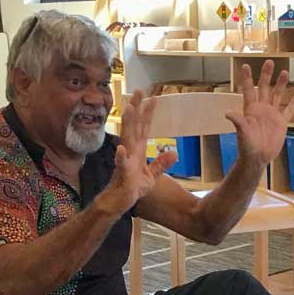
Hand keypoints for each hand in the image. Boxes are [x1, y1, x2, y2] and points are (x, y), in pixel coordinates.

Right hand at [111, 90, 175, 205]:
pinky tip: (121, 149)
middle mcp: (130, 151)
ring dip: (128, 125)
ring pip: (127, 139)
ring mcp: (125, 161)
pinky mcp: (122, 174)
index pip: (144, 128)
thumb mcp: (151, 176)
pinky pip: (121, 165)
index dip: (148, 113)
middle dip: (136, 109)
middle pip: (134, 126)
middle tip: (138, 91)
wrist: (119, 203)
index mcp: (138, 151)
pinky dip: (121, 157)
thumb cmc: (132, 188)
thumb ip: (161, 164)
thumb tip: (174, 152)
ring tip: (129, 109)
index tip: (153, 98)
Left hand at [227, 60, 293, 166]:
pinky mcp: (281, 123)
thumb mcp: (242, 133)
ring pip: (277, 95)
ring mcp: (272, 115)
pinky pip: (288, 111)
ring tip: (285, 72)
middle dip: (266, 75)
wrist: (257, 157)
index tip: (245, 65)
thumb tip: (228, 113)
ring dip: (281, 84)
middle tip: (269, 62)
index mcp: (251, 109)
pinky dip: (293, 104)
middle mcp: (262, 108)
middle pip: (264, 88)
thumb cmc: (247, 146)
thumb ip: (238, 121)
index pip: (249, 90)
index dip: (247, 78)